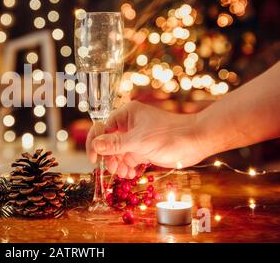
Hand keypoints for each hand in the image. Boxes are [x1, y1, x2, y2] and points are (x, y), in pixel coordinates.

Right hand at [86, 101, 204, 178]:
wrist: (195, 142)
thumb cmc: (169, 135)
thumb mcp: (139, 141)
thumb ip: (115, 144)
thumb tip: (95, 146)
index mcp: (125, 115)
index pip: (101, 128)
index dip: (95, 143)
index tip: (94, 159)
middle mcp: (128, 125)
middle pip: (107, 142)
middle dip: (109, 157)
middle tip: (113, 169)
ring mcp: (135, 138)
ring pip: (117, 153)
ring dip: (117, 164)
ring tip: (124, 174)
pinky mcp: (142, 149)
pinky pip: (127, 159)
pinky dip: (126, 167)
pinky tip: (130, 174)